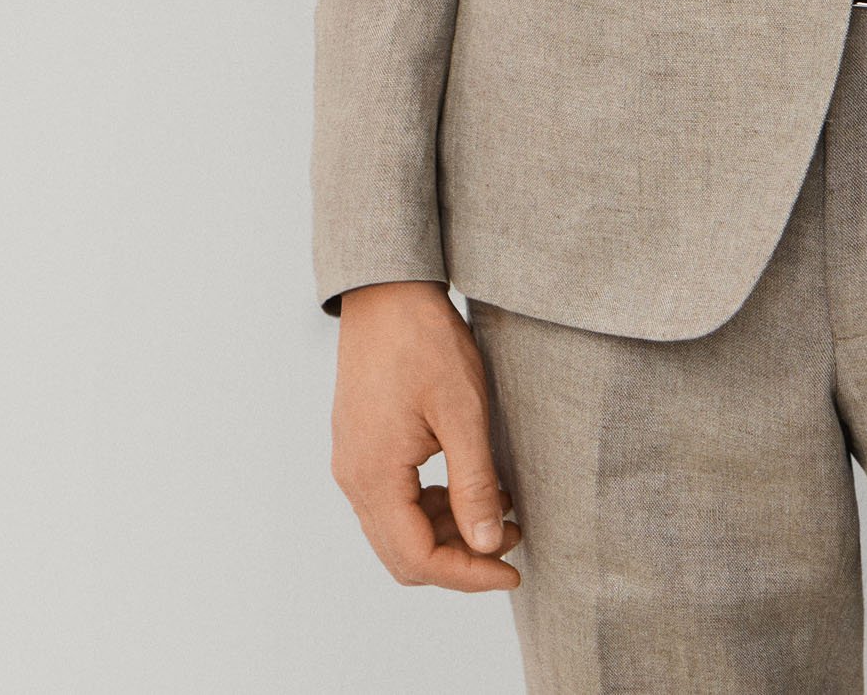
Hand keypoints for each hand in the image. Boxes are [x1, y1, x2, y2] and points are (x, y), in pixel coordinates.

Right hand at [331, 280, 521, 590]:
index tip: (513, 570)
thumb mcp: (463, 412)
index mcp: (373, 476)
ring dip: (448, 531)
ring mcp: (353, 462)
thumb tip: (486, 545)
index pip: (417, 559)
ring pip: (398, 529)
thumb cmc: (425, 342)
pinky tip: (470, 484)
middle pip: (403, 554)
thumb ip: (473, 484)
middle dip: (460, 558)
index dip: (467, 575)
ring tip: (500, 508)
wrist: (387, 291)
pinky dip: (431, 506)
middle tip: (511, 539)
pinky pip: (393, 500)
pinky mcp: (362, 446)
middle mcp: (354, 478)